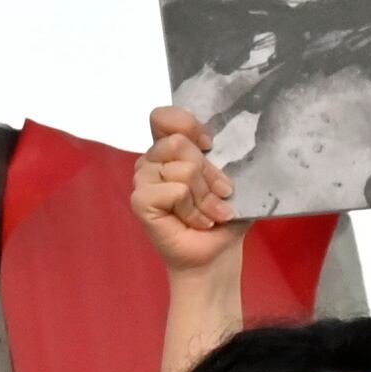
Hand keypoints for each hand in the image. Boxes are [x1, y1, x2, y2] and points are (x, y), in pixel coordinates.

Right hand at [131, 106, 239, 279]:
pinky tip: (198, 222)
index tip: (210, 146)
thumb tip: (230, 141)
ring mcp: (143, 181)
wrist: (216, 254)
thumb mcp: (229, 179)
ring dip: (205, 197)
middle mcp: (152, 162)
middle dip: (208, 173)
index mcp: (170, 151)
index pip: (163, 117)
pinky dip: (193, 209)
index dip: (187, 125)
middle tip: (221, 195)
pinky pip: (175, 191)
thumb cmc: (222, 216)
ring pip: (182, 169)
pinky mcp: (140, 201)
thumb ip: (223, 155)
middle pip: (179, 143)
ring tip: (211, 214)